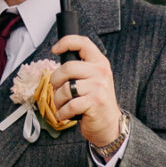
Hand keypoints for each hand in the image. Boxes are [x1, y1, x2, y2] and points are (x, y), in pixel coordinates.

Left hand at [51, 33, 122, 153]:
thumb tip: (60, 57)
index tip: (55, 49)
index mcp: (100, 63)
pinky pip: (69, 105)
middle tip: (57, 89)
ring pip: (65, 88)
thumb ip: (81, 68)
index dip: (66, 42)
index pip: (83, 43)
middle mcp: (101, 72)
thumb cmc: (96, 101)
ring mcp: (99, 87)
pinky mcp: (95, 103)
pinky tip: (65, 115)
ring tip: (62, 105)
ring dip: (58, 100)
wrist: (110, 124)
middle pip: (67, 67)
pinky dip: (62, 113)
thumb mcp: (94, 79)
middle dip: (55, 81)